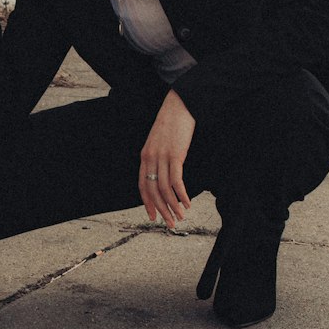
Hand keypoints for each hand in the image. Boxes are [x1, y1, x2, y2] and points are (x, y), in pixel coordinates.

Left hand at [139, 90, 195, 229]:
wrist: (179, 105)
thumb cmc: (172, 124)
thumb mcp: (159, 142)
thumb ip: (159, 158)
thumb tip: (165, 174)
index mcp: (144, 156)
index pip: (142, 186)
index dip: (147, 203)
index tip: (153, 216)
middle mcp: (150, 158)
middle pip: (152, 191)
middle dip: (162, 210)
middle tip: (170, 223)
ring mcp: (161, 157)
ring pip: (164, 189)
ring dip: (173, 206)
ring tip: (181, 216)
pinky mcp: (175, 155)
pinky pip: (176, 181)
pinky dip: (181, 194)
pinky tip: (187, 202)